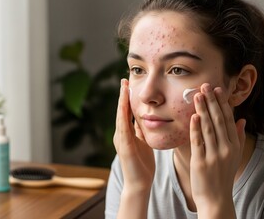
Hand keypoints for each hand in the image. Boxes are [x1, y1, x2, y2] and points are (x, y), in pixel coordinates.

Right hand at [114, 79, 153, 218]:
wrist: (140, 184)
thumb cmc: (143, 165)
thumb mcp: (143, 143)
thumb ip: (140, 131)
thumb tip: (143, 119)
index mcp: (126, 134)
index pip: (127, 112)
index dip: (127, 98)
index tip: (129, 84)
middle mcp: (120, 135)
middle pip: (121, 111)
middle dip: (123, 95)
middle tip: (124, 80)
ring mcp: (120, 140)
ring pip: (120, 116)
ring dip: (121, 101)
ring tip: (123, 87)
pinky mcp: (124, 146)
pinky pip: (123, 127)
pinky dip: (123, 115)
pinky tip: (124, 105)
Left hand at [189, 83, 245, 216]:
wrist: (216, 199)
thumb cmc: (222, 176)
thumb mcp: (233, 156)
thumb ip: (237, 137)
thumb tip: (242, 119)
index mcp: (233, 145)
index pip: (227, 120)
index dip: (222, 104)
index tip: (217, 90)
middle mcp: (226, 149)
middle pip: (218, 121)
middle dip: (212, 102)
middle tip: (206, 86)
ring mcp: (214, 156)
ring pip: (208, 128)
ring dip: (203, 110)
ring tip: (198, 95)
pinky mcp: (201, 162)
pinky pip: (198, 142)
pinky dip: (196, 129)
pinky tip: (193, 116)